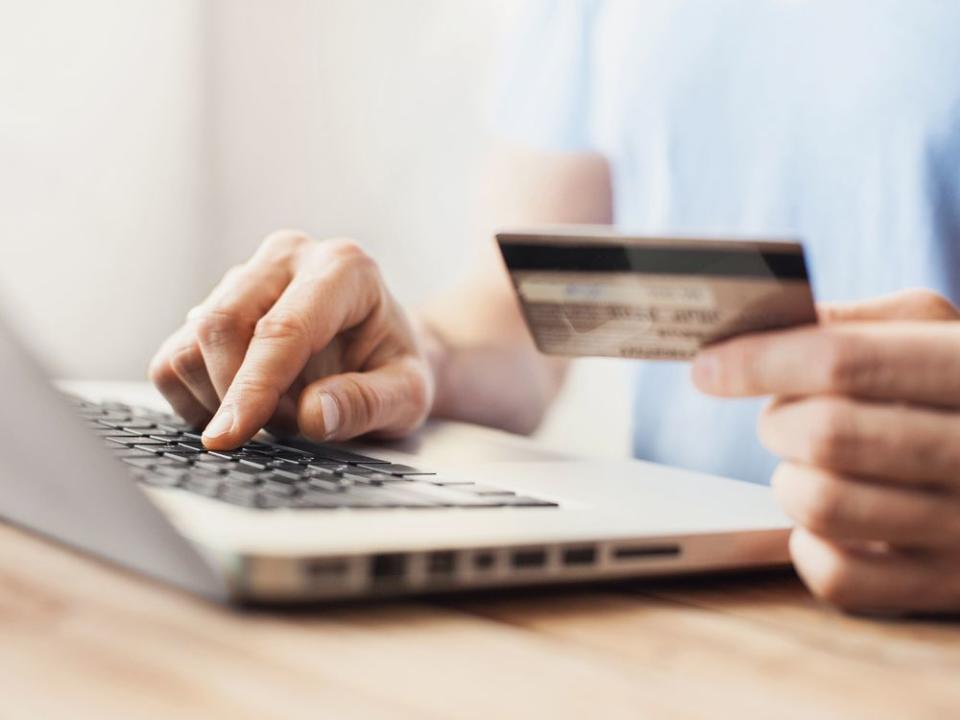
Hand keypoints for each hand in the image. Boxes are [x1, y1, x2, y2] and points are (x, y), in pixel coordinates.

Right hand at [149, 231, 432, 448]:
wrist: (380, 353)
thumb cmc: (394, 369)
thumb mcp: (408, 396)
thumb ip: (369, 404)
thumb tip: (312, 414)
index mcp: (344, 267)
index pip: (282, 328)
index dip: (253, 386)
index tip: (230, 436)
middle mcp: (288, 257)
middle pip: (222, 324)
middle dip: (235, 394)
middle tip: (281, 428)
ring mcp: (244, 276)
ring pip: (191, 342)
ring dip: (220, 398)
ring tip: (275, 412)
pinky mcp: (211, 304)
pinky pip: (174, 359)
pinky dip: (196, 399)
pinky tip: (242, 406)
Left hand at [692, 289, 959, 613]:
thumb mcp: (937, 331)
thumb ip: (855, 323)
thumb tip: (758, 328)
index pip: (843, 361)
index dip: (759, 361)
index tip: (707, 366)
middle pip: (826, 434)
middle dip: (777, 419)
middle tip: (783, 416)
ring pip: (822, 504)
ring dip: (788, 479)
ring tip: (810, 466)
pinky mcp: (947, 585)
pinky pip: (839, 578)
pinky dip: (808, 547)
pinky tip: (827, 523)